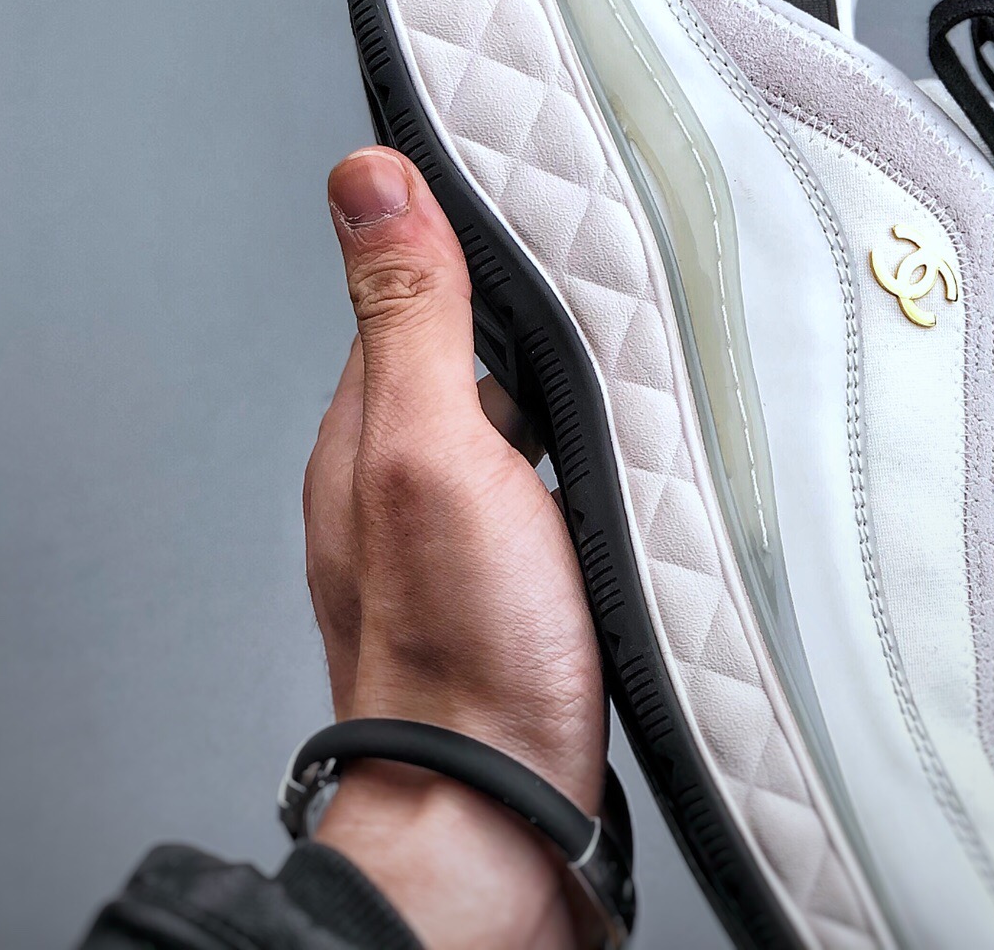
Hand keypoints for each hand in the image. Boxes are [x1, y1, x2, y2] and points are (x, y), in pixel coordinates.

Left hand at [303, 147, 606, 948]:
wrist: (501, 818)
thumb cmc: (462, 653)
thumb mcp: (433, 449)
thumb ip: (409, 313)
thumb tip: (367, 176)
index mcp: (373, 424)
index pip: (412, 285)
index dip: (464, 230)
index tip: (517, 174)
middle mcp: (408, 473)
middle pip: (471, 348)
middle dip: (531, 309)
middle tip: (600, 262)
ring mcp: (464, 532)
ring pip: (517, 416)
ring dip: (565, 384)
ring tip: (627, 342)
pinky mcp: (520, 581)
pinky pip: (549, 481)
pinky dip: (583, 452)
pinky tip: (625, 453)